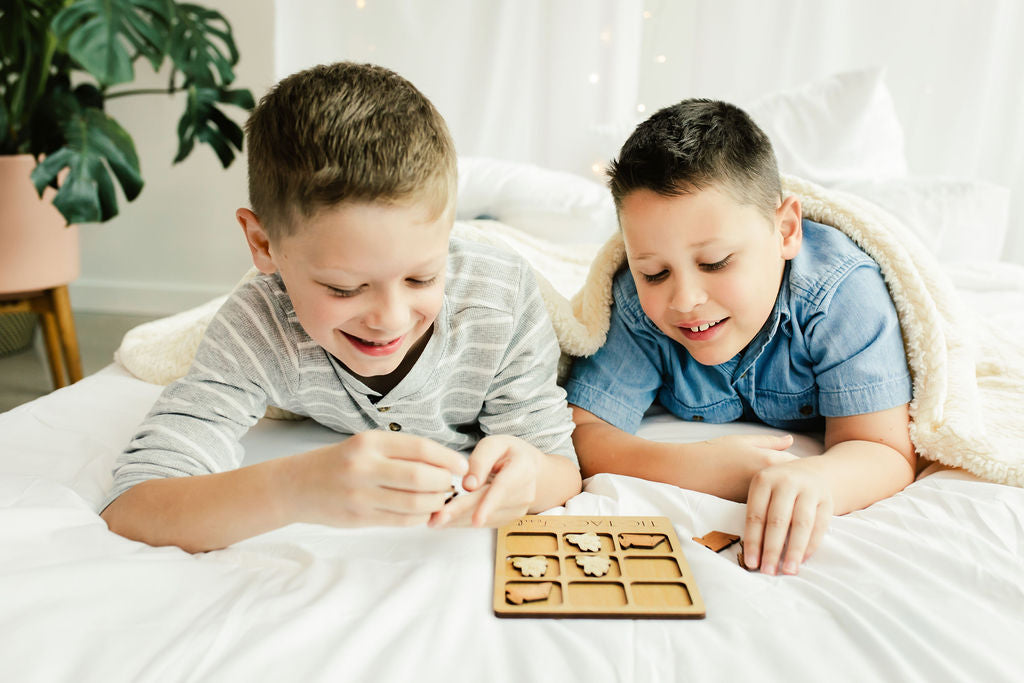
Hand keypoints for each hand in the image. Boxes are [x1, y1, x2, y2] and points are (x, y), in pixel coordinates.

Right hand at [288, 430, 467, 526]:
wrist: (296, 486)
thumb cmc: (340, 463)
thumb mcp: (365, 446)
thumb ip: (400, 452)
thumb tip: (444, 462)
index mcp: (369, 442)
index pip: (420, 447)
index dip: (447, 457)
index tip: (461, 465)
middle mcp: (364, 466)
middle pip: (421, 476)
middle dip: (443, 482)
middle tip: (449, 484)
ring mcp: (361, 495)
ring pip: (415, 502)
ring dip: (436, 502)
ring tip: (439, 498)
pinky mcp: (359, 519)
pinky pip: (402, 521)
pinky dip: (420, 517)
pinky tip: (424, 511)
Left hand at [429, 435, 540, 527]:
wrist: (528, 468)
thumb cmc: (508, 453)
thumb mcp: (494, 444)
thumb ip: (480, 461)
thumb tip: (468, 485)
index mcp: (522, 470)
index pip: (504, 489)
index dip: (489, 504)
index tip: (477, 520)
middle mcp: (524, 493)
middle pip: (489, 506)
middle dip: (462, 514)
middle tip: (437, 519)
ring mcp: (518, 509)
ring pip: (485, 518)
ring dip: (459, 520)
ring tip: (435, 520)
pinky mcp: (508, 518)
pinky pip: (485, 523)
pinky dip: (465, 522)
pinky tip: (448, 521)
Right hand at [690, 433, 797, 500]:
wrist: (689, 471)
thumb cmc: (714, 452)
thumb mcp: (743, 440)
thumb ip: (770, 442)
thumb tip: (791, 439)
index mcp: (768, 460)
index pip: (798, 465)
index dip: (804, 467)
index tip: (808, 468)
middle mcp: (767, 481)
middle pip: (794, 486)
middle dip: (799, 486)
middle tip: (803, 485)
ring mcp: (759, 497)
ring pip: (782, 498)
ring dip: (787, 497)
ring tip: (790, 495)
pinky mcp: (748, 508)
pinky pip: (768, 506)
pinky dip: (772, 504)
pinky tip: (771, 501)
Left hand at [742, 460, 832, 574]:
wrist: (811, 472)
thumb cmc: (779, 490)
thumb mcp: (763, 492)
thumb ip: (758, 515)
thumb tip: (753, 554)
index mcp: (764, 480)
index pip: (756, 515)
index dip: (753, 541)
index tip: (751, 563)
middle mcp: (786, 482)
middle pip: (777, 520)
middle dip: (771, 549)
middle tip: (768, 571)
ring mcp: (809, 489)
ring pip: (801, 524)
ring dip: (793, 550)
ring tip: (788, 570)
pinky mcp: (827, 500)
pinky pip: (819, 526)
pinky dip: (811, 545)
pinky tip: (802, 559)